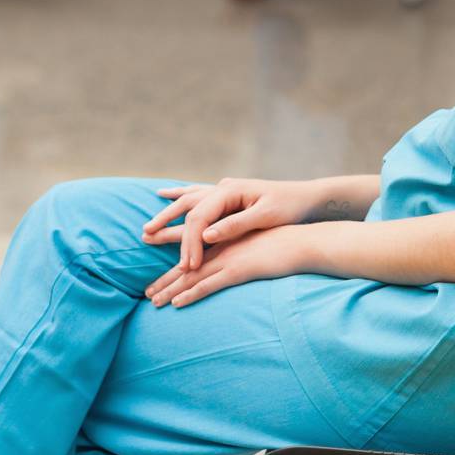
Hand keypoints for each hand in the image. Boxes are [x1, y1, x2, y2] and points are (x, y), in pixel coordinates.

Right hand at [142, 177, 325, 271]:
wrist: (308, 197)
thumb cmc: (290, 207)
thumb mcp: (266, 216)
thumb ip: (235, 224)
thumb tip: (206, 235)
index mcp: (230, 191)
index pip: (198, 218)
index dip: (189, 243)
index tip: (186, 266)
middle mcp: (223, 188)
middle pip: (188, 208)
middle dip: (168, 226)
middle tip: (147, 240)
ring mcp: (225, 190)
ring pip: (188, 200)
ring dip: (167, 212)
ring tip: (147, 225)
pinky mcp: (229, 197)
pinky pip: (198, 197)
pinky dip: (180, 198)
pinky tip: (166, 195)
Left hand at [145, 223, 309, 307]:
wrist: (302, 243)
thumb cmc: (284, 247)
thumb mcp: (259, 250)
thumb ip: (244, 257)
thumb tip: (237, 269)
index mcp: (224, 244)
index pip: (192, 258)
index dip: (173, 271)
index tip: (158, 282)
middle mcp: (221, 250)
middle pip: (185, 267)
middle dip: (164, 281)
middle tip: (146, 294)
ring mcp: (228, 260)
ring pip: (191, 276)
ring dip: (170, 289)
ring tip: (153, 302)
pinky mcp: (238, 271)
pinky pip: (209, 285)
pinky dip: (191, 294)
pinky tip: (177, 303)